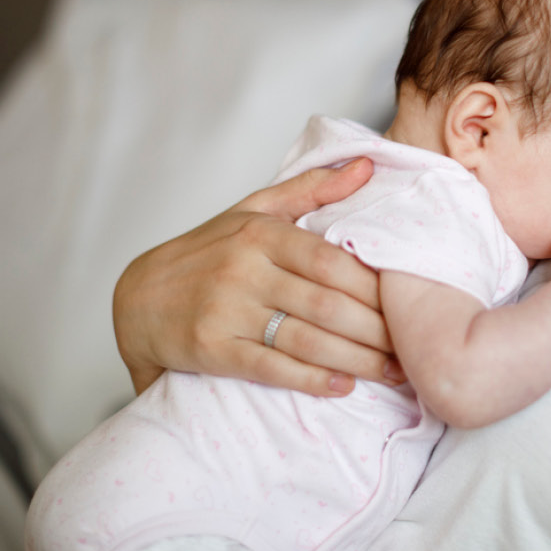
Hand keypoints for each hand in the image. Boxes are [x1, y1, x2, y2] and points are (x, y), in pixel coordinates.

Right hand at [113, 158, 401, 396]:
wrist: (136, 298)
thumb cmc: (207, 252)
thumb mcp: (253, 211)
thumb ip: (312, 189)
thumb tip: (369, 164)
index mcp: (261, 234)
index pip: (332, 260)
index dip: (376, 287)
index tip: (412, 302)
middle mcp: (245, 270)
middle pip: (327, 304)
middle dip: (377, 330)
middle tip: (415, 345)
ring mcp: (227, 311)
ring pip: (306, 339)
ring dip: (358, 360)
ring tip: (394, 372)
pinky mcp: (213, 349)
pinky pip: (272, 368)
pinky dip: (313, 379)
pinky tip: (344, 386)